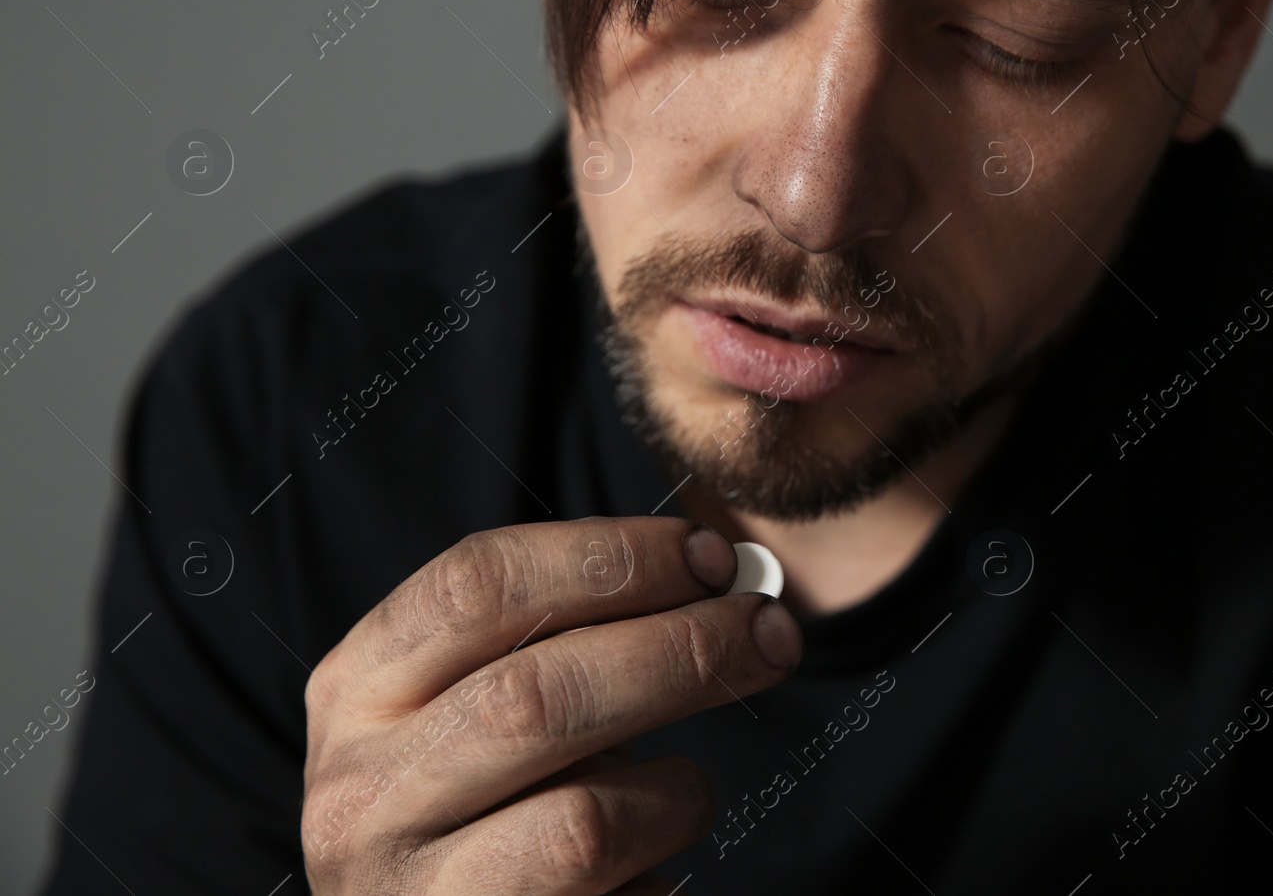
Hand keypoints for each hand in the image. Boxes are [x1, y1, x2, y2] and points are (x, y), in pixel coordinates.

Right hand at [300, 516, 801, 893]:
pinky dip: (661, 875)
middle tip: (769, 633)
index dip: (608, 556)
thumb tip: (714, 575)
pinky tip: (650, 871)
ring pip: (582, 823)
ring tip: (685, 790)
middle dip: (680, 650)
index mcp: (357, 692)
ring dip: (676, 790)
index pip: (476, 583)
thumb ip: (572, 636)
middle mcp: (358, 797)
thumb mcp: (484, 704)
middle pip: (537, 694)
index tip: (707, 556)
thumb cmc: (490, 802)